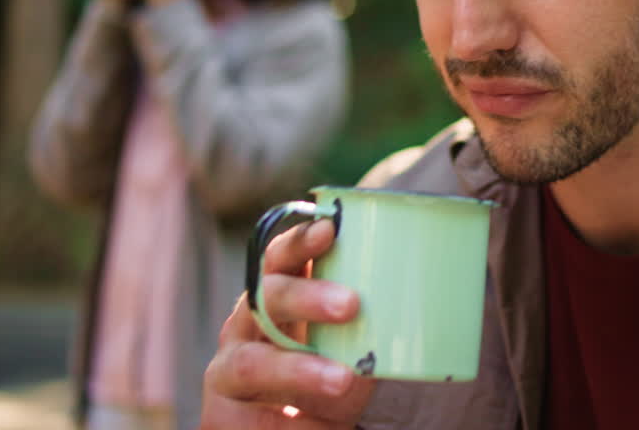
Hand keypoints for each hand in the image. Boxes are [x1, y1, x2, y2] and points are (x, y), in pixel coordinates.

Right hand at [201, 219, 375, 428]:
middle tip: (351, 304)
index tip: (331, 228)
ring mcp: (226, 371)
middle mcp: (243, 327)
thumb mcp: (345, 350)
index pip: (280, 258)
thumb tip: (416, 316)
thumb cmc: (322, 377)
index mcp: (272, 298)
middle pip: (264, 298)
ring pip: (252, 363)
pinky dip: (293, 426)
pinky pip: (256, 419)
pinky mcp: (222, 416)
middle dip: (306, 297)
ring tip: (342, 380)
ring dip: (299, 369)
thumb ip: (366, 331)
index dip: (300, 241)